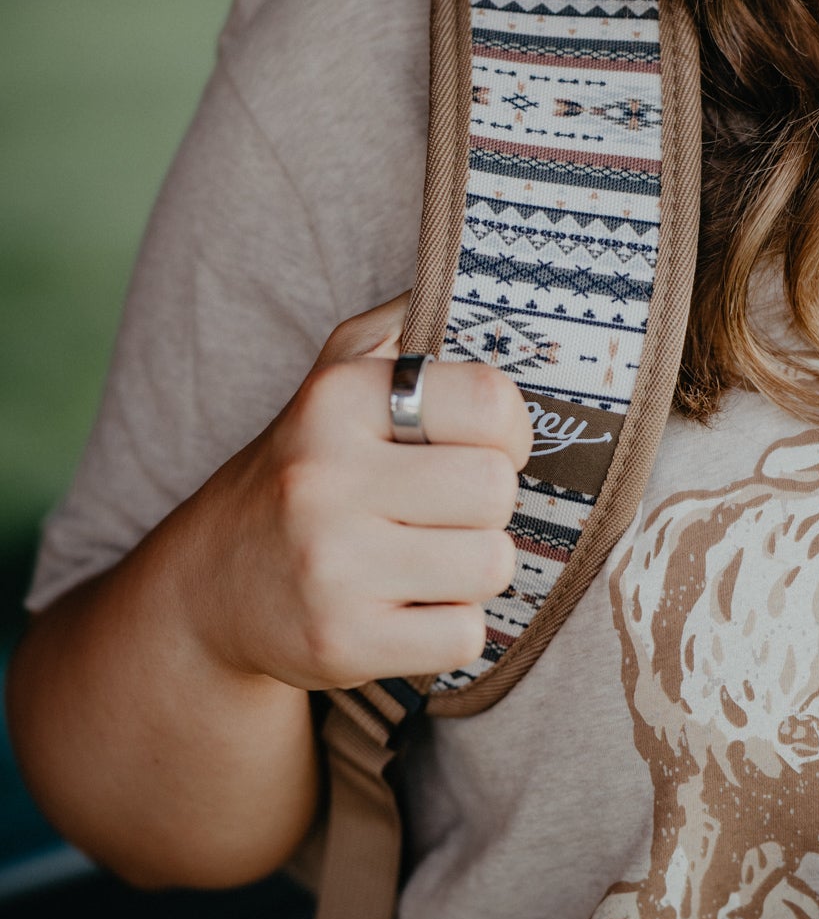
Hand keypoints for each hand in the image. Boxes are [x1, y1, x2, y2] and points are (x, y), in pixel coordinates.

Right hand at [182, 292, 531, 689]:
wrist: (211, 585)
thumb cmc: (306, 468)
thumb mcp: (336, 377)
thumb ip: (406, 324)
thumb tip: (485, 275)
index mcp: (336, 399)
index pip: (492, 402)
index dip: (506, 430)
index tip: (477, 445)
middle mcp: (323, 477)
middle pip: (496, 490)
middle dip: (484, 506)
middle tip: (439, 512)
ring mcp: (329, 567)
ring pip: (491, 565)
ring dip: (471, 568)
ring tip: (421, 558)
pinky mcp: (339, 643)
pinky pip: (465, 635)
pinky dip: (449, 628)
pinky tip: (402, 607)